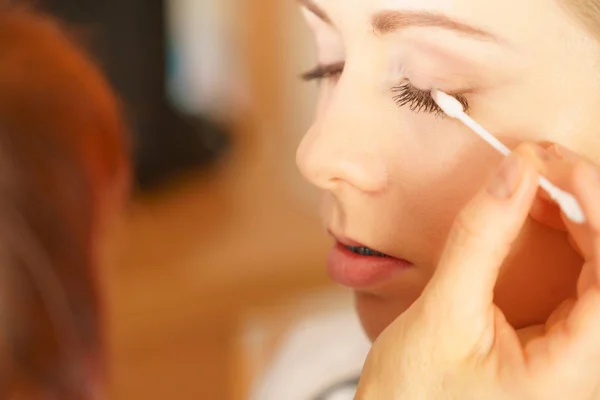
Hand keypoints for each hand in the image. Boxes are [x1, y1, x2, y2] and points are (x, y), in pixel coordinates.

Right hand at [355, 143, 599, 399]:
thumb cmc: (414, 396)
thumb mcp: (444, 313)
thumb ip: (481, 239)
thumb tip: (514, 171)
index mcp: (574, 372)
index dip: (596, 207)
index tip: (555, 162)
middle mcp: (588, 365)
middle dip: (586, 201)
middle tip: (539, 160)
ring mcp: (577, 353)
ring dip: (577, 213)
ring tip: (535, 179)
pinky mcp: (558, 339)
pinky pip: (582, 277)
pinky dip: (564, 234)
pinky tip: (537, 210)